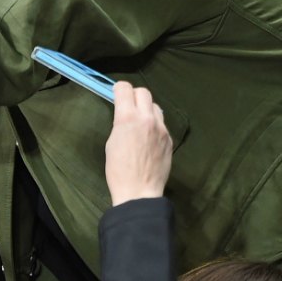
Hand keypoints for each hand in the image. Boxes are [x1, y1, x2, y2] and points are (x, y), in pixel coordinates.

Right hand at [104, 81, 171, 206]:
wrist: (139, 191)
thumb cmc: (118, 170)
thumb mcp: (111, 142)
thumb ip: (120, 123)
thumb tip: (124, 115)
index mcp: (128, 118)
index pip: (125, 88)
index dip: (119, 89)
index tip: (116, 94)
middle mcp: (147, 119)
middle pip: (144, 92)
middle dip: (134, 96)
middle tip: (128, 106)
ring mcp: (161, 128)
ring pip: (155, 106)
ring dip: (146, 109)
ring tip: (140, 123)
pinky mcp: (169, 139)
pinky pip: (161, 123)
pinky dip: (154, 125)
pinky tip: (148, 139)